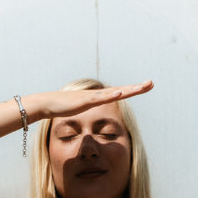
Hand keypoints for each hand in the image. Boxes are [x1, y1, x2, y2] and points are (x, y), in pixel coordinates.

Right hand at [25, 81, 153, 122]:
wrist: (46, 103)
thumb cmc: (61, 108)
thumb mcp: (79, 110)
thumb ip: (87, 110)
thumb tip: (91, 114)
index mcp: (98, 98)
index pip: (119, 93)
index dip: (132, 90)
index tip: (145, 87)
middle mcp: (97, 95)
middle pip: (120, 91)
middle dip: (136, 87)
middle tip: (151, 83)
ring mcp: (91, 97)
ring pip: (114, 93)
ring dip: (128, 90)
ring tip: (142, 87)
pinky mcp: (84, 101)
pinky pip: (100, 99)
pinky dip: (111, 96)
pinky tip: (120, 93)